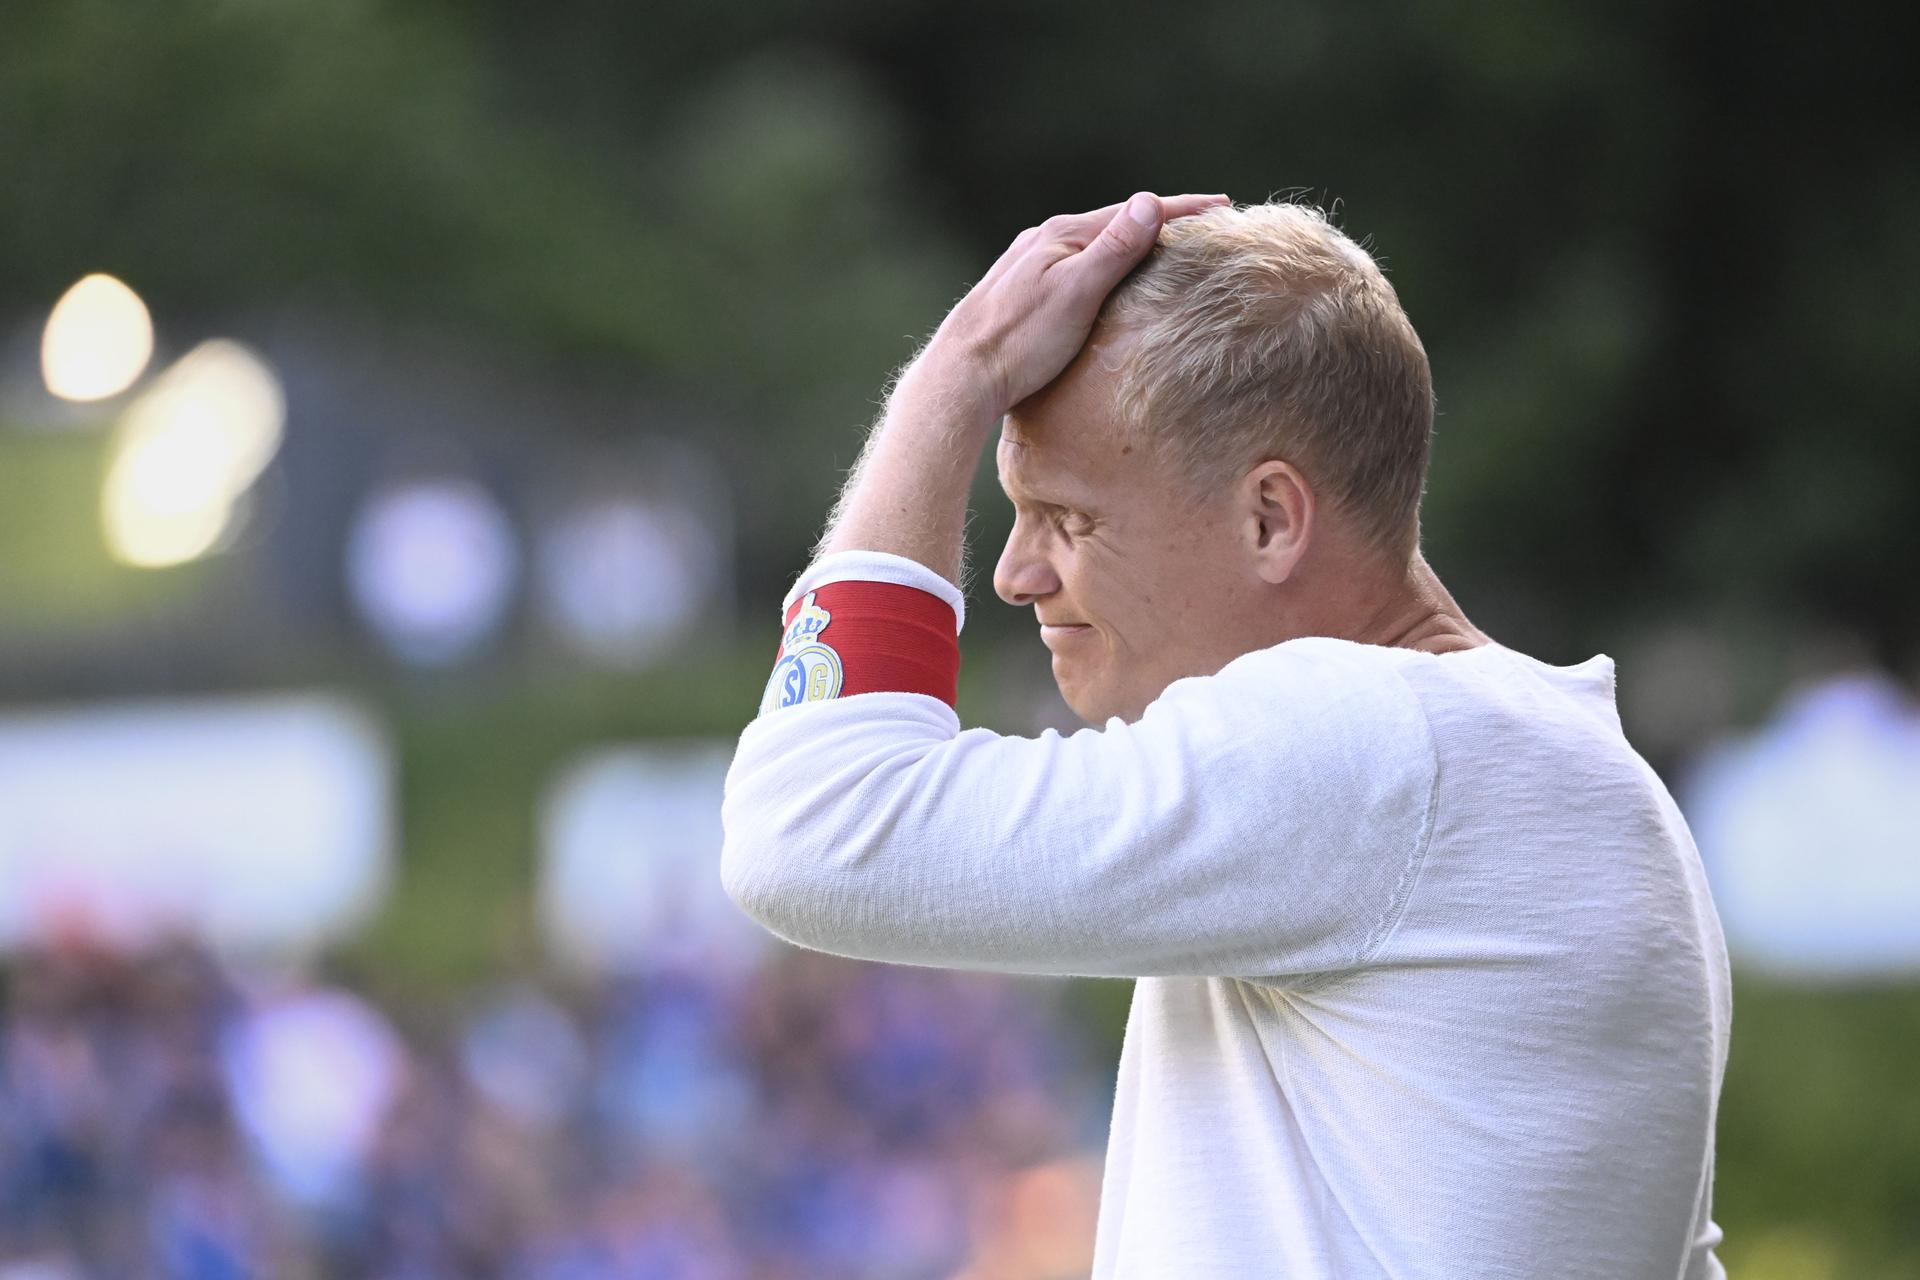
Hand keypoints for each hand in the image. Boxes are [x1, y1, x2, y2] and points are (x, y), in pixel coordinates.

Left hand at [917, 191, 1230, 420]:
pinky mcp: (1019, 295)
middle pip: (1113, 225)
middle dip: (1157, 223)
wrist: (959, 378)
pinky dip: (1104, 268)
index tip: (1224, 205)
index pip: (1134, 213)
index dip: (1182, 209)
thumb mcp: (1077, 293)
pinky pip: (1074, 269)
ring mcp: (1028, 268)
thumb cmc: (1019, 341)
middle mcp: (1042, 243)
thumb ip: (1114, 248)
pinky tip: (1106, 283)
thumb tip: (1150, 202)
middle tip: (1201, 224)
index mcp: (1061, 235)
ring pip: (1091, 247)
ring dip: (1129, 245)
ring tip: (1162, 249)